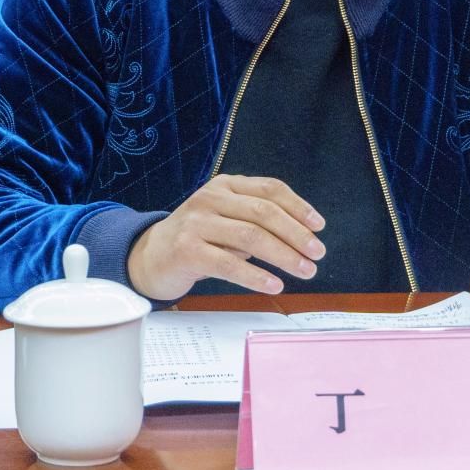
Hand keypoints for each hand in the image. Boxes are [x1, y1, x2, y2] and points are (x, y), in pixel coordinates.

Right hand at [127, 175, 325, 299]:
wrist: (150, 255)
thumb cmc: (199, 237)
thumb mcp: (226, 216)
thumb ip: (257, 218)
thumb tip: (304, 235)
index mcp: (226, 185)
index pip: (270, 189)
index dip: (299, 207)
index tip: (319, 226)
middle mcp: (210, 198)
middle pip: (264, 213)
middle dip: (296, 234)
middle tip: (317, 253)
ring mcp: (197, 224)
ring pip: (251, 237)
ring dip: (284, 256)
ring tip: (305, 271)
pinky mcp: (187, 251)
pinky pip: (229, 264)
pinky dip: (256, 276)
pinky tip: (274, 284)